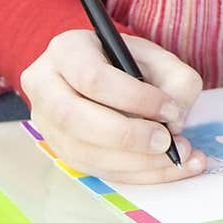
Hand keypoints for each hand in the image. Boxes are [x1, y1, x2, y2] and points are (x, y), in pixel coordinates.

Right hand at [19, 29, 206, 184]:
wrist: (108, 74)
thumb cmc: (131, 62)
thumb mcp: (159, 57)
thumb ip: (176, 81)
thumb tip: (174, 122)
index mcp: (66, 50)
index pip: (92, 77)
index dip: (133, 98)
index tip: (170, 110)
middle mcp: (45, 87)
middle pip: (76, 118)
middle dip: (128, 136)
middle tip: (167, 141)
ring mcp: (47, 123)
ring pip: (83, 152)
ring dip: (136, 162)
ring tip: (177, 157)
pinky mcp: (61, 150)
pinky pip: (96, 169)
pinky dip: (136, 173)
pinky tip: (168, 168)